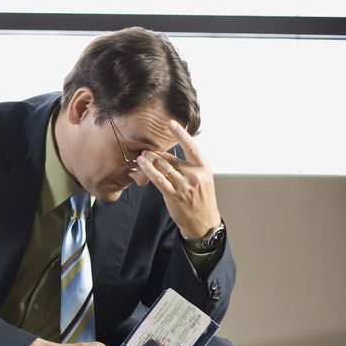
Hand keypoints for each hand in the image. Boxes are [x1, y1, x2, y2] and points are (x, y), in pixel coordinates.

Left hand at [137, 120, 221, 239]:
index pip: (192, 146)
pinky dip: (148, 170)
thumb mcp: (203, 180)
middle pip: (172, 158)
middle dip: (157, 153)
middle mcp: (195, 174)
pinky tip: (142, 164)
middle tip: (146, 149)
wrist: (202, 221)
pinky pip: (158, 179)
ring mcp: (184, 185)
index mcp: (204, 168)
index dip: (181, 134)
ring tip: (141, 156)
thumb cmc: (201, 199)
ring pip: (163, 166)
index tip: (171, 123)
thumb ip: (191, 166)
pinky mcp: (173, 194)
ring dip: (150, 160)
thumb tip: (175, 153)